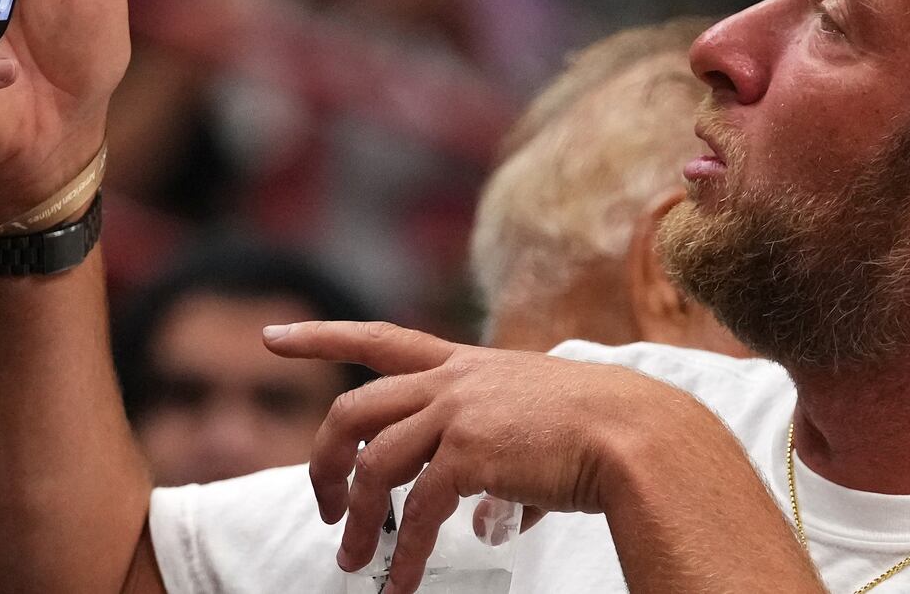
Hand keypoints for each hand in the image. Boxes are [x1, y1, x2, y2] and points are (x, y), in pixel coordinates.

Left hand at [263, 322, 720, 592]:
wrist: (637, 434)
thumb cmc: (603, 431)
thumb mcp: (540, 424)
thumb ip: (503, 465)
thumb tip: (491, 523)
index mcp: (467, 365)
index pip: (380, 339)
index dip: (322, 340)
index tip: (272, 339)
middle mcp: (454, 380)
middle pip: (354, 410)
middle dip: (325, 460)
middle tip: (329, 506)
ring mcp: (459, 412)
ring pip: (374, 466)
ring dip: (358, 522)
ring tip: (355, 562)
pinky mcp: (470, 453)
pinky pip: (415, 511)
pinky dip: (401, 553)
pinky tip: (399, 584)